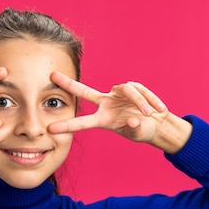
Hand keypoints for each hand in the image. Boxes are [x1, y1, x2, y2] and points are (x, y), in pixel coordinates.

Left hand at [47, 72, 191, 152]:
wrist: (157, 124)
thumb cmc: (143, 130)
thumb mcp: (138, 133)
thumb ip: (135, 129)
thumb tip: (133, 121)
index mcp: (103, 119)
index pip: (82, 122)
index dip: (67, 125)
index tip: (50, 129)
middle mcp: (107, 104)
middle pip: (85, 92)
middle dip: (69, 84)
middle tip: (52, 76)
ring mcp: (118, 94)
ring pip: (127, 90)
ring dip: (140, 102)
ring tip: (150, 114)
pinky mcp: (132, 87)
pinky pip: (140, 91)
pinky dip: (150, 100)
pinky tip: (158, 110)